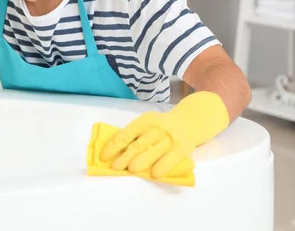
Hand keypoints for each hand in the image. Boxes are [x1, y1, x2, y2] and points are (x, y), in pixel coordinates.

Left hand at [99, 91, 229, 179]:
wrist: (191, 120)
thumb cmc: (163, 127)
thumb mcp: (148, 124)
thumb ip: (135, 135)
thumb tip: (114, 152)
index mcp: (144, 121)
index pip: (125, 134)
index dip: (113, 146)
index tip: (103, 156)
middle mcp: (156, 128)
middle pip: (138, 144)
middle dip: (124, 156)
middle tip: (115, 167)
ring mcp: (169, 138)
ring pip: (152, 151)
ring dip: (140, 162)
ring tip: (131, 170)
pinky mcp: (182, 148)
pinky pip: (170, 159)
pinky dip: (162, 166)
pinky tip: (154, 174)